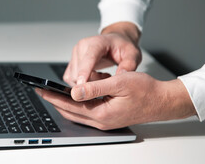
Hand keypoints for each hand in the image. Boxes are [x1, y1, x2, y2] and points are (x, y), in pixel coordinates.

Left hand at [37, 72, 196, 129]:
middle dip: (54, 101)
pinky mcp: (108, 118)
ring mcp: (104, 122)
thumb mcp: (119, 83)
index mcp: (102, 114)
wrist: (163, 100)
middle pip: (70, 112)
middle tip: (41, 90)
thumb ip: (94, 88)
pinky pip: (86, 113)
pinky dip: (76, 105)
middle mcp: (101, 121)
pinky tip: (73, 96)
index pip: (70, 105)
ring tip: (53, 92)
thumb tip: (74, 91)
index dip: (54, 96)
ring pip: (77, 113)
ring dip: (64, 103)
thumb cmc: (146, 90)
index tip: (41, 89)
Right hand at [63, 22, 141, 85]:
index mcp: (96, 43)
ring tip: (101, 76)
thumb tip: (121, 75)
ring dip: (86, 83)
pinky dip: (81, 83)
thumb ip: (129, 64)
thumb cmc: (122, 47)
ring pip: (73, 77)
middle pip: (78, 72)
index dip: (84, 72)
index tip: (82, 85)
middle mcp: (81, 47)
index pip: (88, 58)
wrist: (115, 42)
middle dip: (91, 81)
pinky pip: (70, 78)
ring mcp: (74, 55)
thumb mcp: (133, 54)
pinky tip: (94, 78)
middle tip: (107, 78)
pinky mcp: (71, 63)